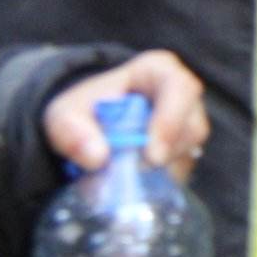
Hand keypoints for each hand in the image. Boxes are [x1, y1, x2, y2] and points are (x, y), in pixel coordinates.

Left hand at [43, 51, 209, 183]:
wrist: (85, 125)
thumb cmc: (82, 109)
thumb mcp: (64, 115)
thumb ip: (72, 132)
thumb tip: (98, 158)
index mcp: (159, 71)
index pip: (180, 88)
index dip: (171, 120)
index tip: (152, 155)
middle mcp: (182, 97)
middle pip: (192, 126)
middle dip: (166, 155)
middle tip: (134, 175)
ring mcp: (186, 126)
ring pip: (189, 152)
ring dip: (160, 172)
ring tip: (124, 179)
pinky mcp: (183, 152)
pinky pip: (181, 171)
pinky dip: (157, 183)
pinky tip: (132, 185)